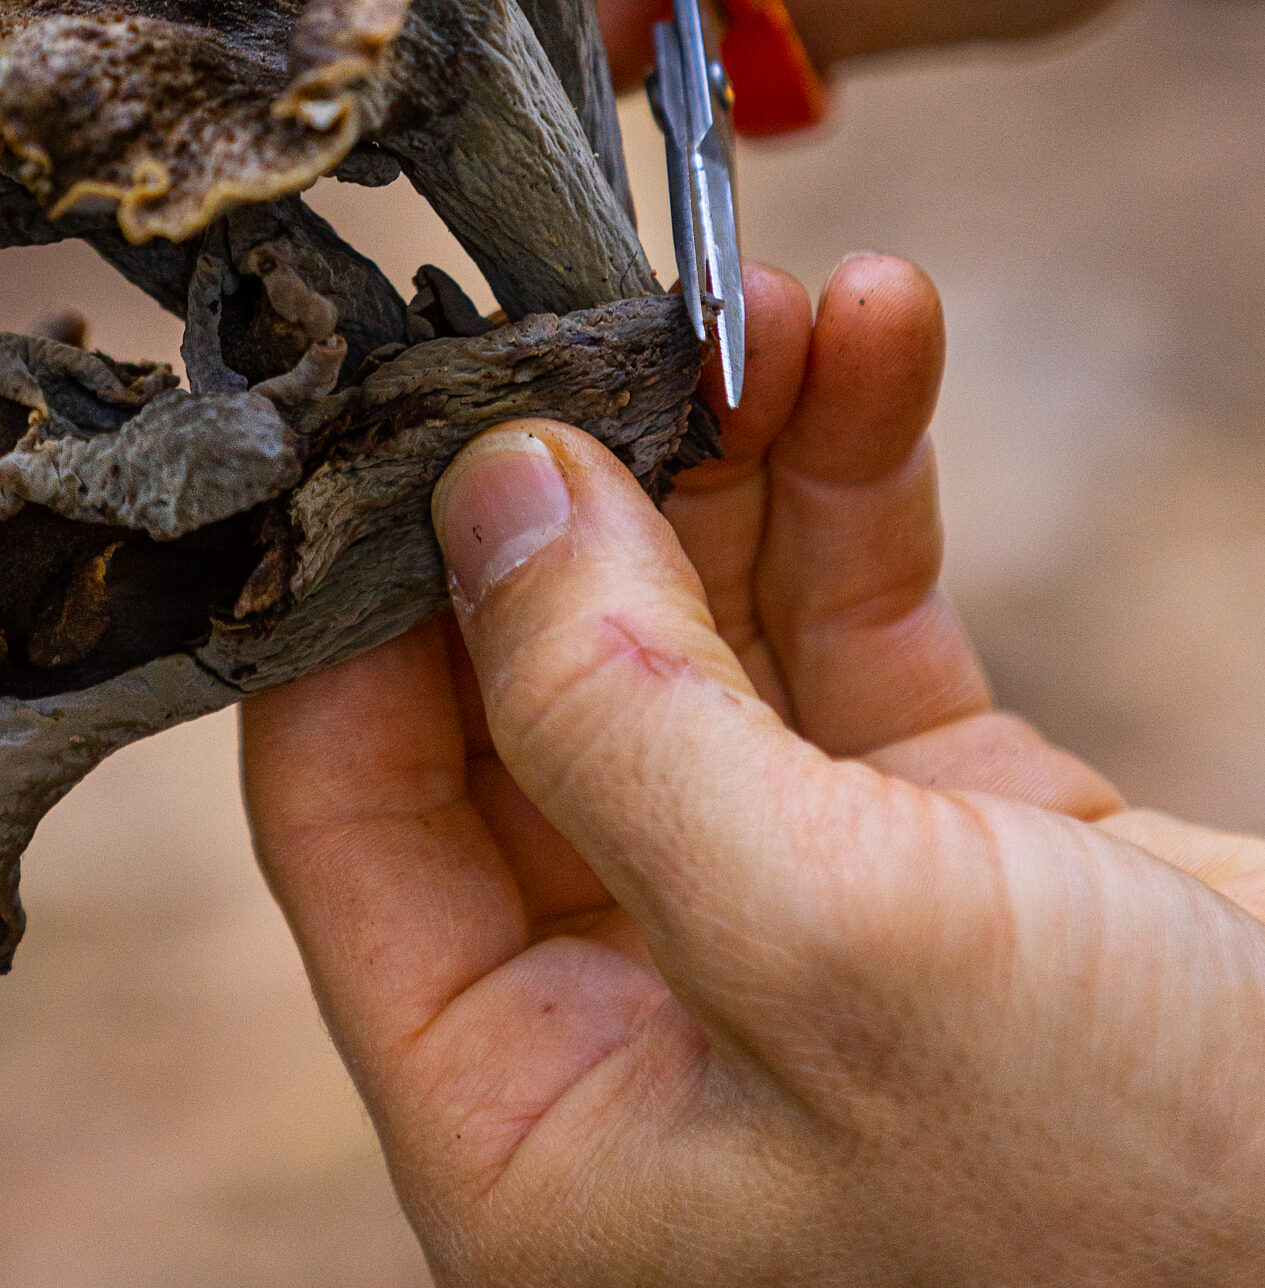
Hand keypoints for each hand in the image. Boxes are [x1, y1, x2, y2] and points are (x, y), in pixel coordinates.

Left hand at [243, 256, 1264, 1285]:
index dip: (364, 589)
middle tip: (606, 308)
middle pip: (527, 685)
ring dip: (734, 447)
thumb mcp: (830, 955)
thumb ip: (615, 717)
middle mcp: (640, 1022)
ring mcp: (789, 917)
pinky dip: (860, 483)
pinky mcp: (939, 844)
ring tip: (769, 297)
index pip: (352, 808)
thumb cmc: (1140, 1215)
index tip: (408, 399)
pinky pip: (850, 624)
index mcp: (537, 1128)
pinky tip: (878, 335)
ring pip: (698, 627)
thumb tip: (483, 491)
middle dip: (581, 481)